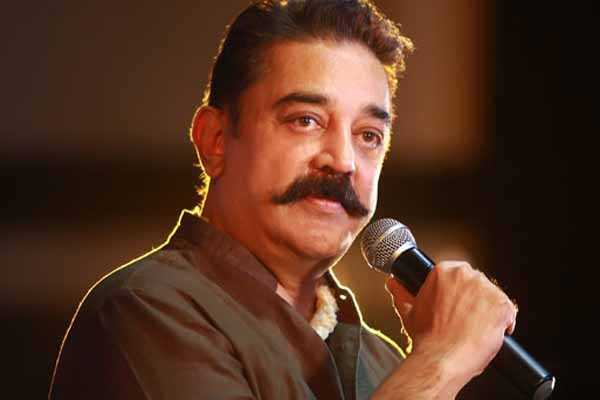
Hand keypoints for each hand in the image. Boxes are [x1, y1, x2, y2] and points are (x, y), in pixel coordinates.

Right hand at [384, 261, 516, 395]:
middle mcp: (467, 275)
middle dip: (473, 300)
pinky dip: (502, 324)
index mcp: (444, 271)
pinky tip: (486, 333)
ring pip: (493, 297)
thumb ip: (401, 293)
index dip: (458, 292)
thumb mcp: (409, 312)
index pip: (458, 274)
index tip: (456, 305)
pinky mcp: (503, 306)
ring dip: (487, 311)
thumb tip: (393, 284)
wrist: (442, 358)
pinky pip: (509, 312)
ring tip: (473, 329)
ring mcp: (487, 290)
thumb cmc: (427, 337)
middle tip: (463, 319)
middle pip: (477, 284)